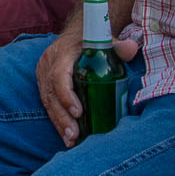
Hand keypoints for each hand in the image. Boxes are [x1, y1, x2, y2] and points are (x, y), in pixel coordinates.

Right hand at [37, 26, 142, 146]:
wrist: (74, 35)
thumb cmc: (92, 41)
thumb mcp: (105, 40)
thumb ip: (119, 46)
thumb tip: (131, 49)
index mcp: (62, 53)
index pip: (59, 76)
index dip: (67, 95)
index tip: (79, 112)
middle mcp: (49, 64)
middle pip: (51, 94)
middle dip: (62, 117)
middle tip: (74, 134)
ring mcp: (43, 74)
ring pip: (47, 102)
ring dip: (58, 123)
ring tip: (70, 140)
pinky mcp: (43, 83)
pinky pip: (47, 104)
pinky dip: (57, 121)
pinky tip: (66, 136)